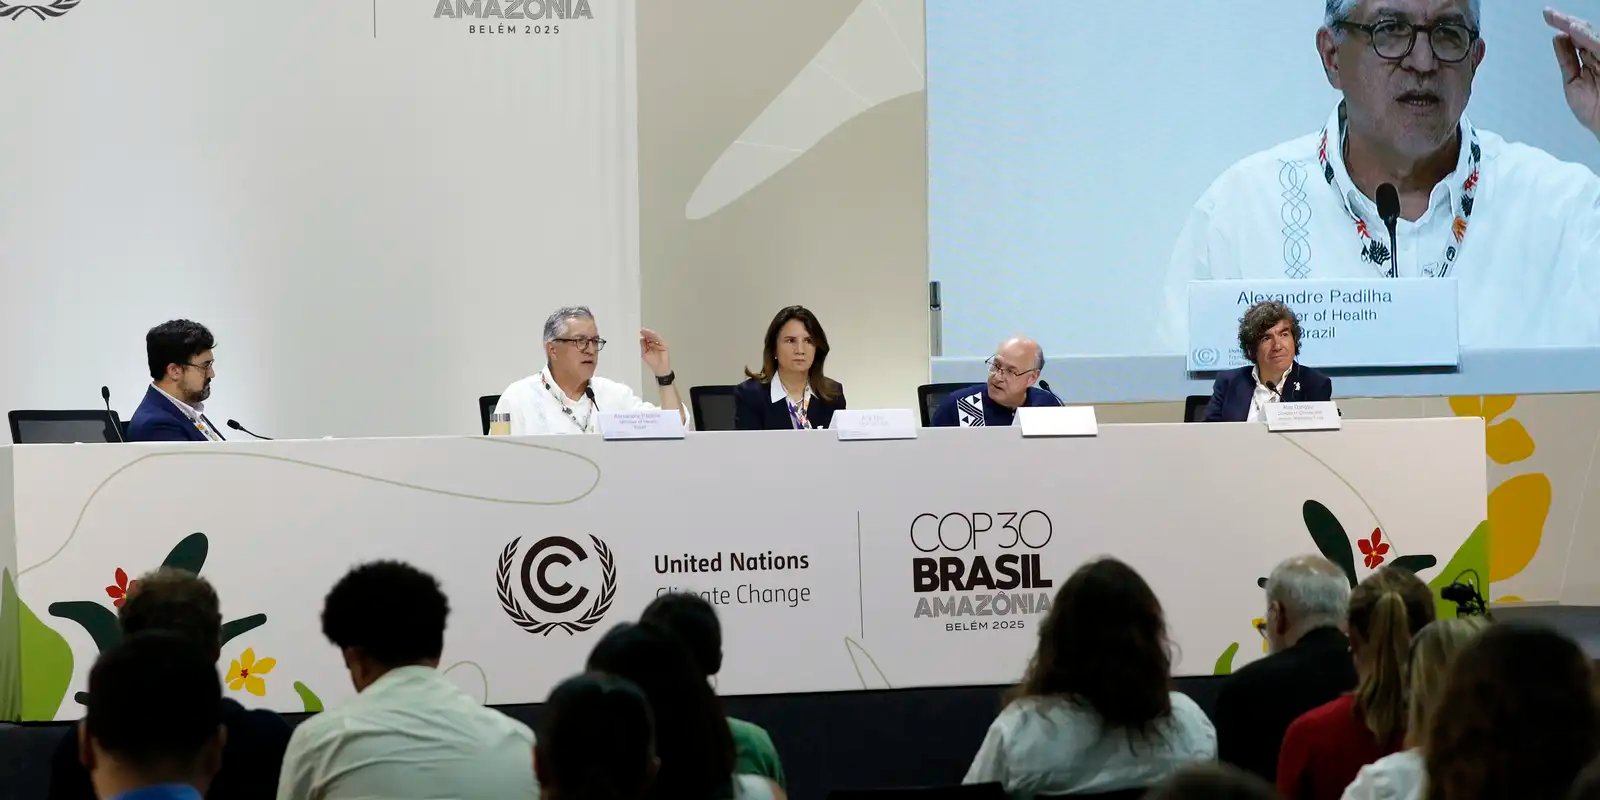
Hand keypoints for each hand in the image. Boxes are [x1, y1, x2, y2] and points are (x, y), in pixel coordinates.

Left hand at [639, 328, 671, 376]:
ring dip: (650, 333)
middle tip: (642, 330)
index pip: (646, 338)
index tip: (638, 332)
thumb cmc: (653, 362)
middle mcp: (655, 344)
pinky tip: (652, 334)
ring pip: (655, 336)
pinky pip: (660, 339)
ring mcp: (660, 344)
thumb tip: (640, 338)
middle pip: (650, 336)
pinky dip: (656, 336)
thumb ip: (642, 346)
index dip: (642, 335)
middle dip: (646, 333)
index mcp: (649, 345)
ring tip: (646, 331)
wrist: (660, 369)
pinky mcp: (664, 345)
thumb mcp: (644, 353)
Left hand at [1546, 7, 1599, 139]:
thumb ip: (1567, 59)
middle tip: (1549, 13)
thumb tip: (1559, 38)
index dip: (1563, 26)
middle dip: (1566, 22)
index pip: (1578, 38)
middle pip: (1584, 32)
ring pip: (1592, 36)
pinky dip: (1587, 37)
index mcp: (1592, 59)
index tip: (1548, 16)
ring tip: (1559, 19)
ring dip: (1575, 26)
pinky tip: (1574, 31)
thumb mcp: (1573, 81)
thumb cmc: (1595, 110)